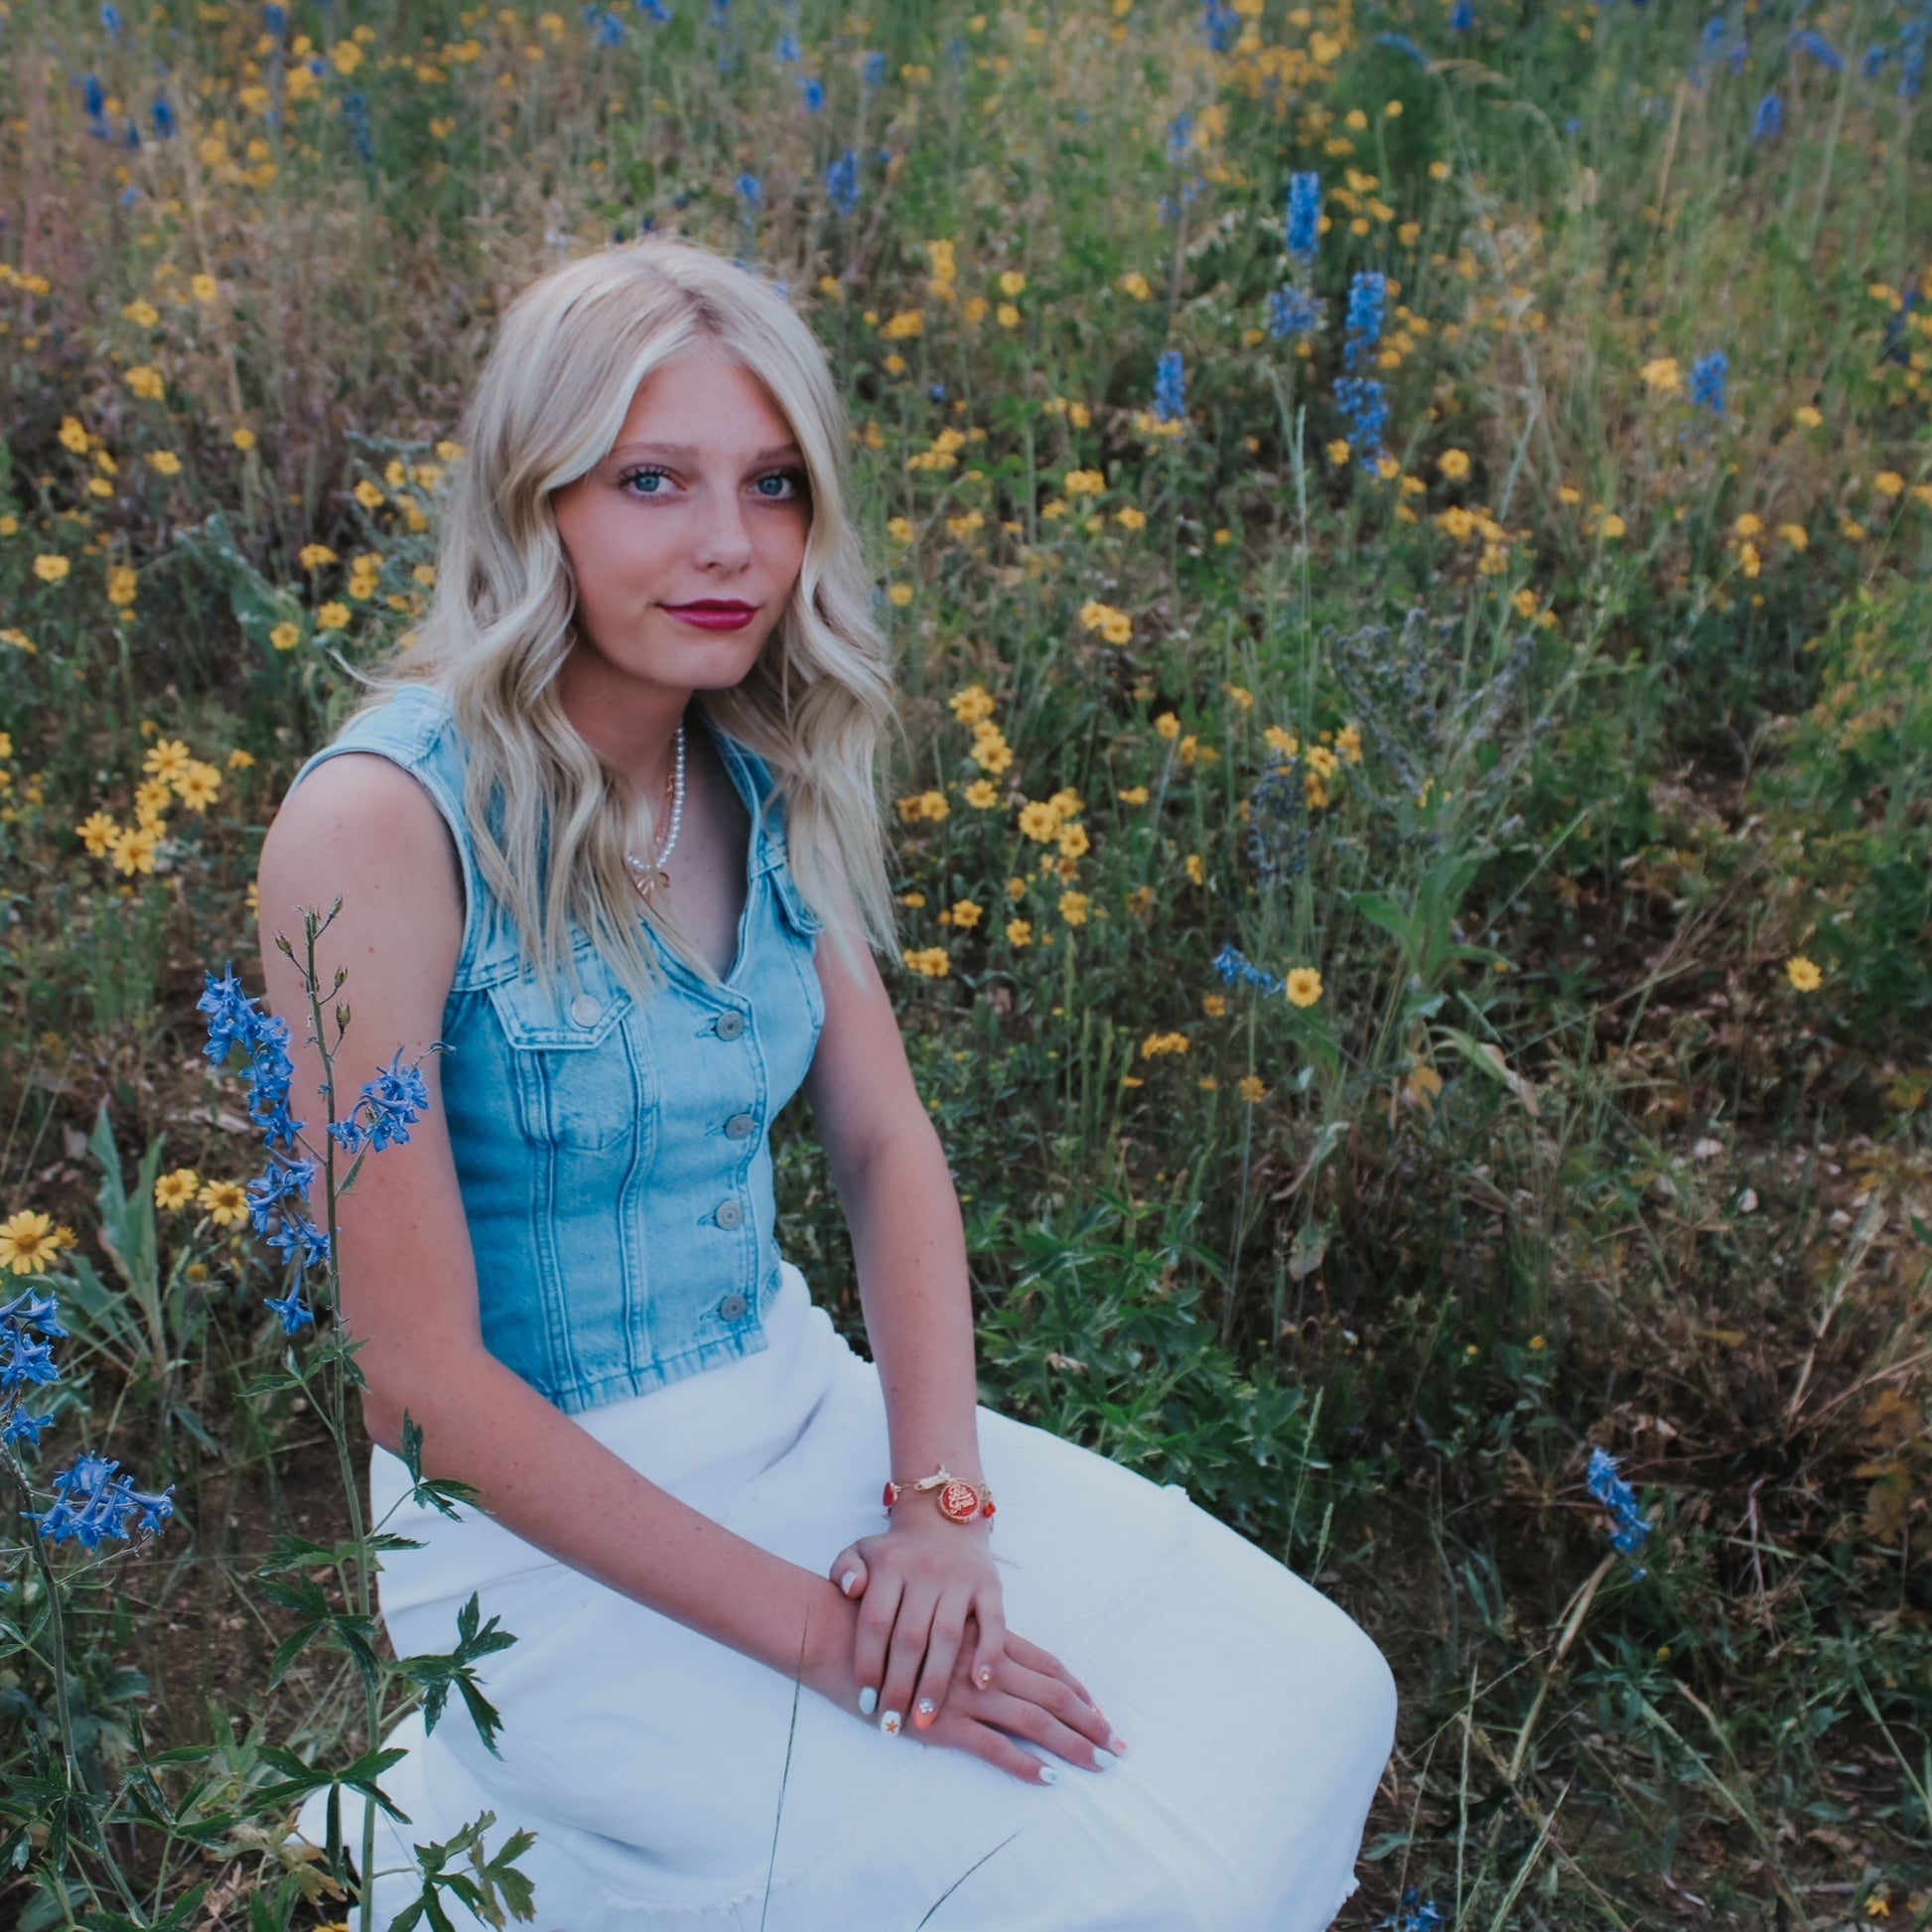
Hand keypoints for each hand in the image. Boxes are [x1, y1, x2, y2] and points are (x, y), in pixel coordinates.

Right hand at [803, 1588, 1120, 1787]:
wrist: (836, 1629)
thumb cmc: (879, 1619)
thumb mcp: (924, 1615)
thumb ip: (953, 1633)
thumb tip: (980, 1657)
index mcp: (982, 1637)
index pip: (1043, 1661)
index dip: (1074, 1686)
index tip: (1099, 1708)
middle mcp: (983, 1663)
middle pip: (1050, 1692)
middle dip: (1088, 1720)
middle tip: (1119, 1745)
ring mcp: (965, 1693)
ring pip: (1033, 1719)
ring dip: (1070, 1744)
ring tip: (1099, 1763)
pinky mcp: (943, 1722)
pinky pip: (993, 1746)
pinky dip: (1022, 1763)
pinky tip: (1046, 1777)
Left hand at [827, 1519, 1002, 1734]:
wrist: (943, 1519)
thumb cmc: (895, 1552)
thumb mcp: (860, 1551)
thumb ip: (844, 1570)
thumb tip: (850, 1590)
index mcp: (891, 1565)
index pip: (876, 1622)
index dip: (869, 1665)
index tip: (866, 1703)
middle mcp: (926, 1570)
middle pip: (910, 1638)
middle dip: (900, 1687)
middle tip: (892, 1725)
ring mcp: (961, 1578)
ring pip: (948, 1637)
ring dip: (936, 1683)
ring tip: (925, 1720)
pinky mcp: (990, 1585)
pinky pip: (994, 1622)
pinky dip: (989, 1654)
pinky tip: (980, 1685)